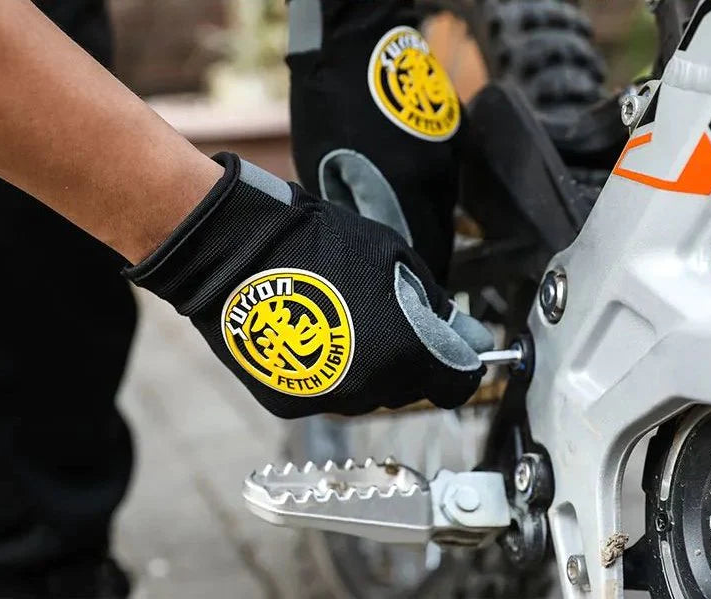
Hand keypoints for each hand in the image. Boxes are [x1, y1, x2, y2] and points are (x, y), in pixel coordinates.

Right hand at [126, 153, 491, 417]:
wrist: (238, 254)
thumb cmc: (322, 245)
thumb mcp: (396, 261)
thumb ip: (438, 308)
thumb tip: (472, 338)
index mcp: (406, 354)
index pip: (456, 386)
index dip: (460, 365)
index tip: (453, 347)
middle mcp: (371, 389)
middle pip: (411, 389)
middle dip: (412, 360)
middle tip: (389, 317)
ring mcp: (329, 401)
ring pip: (370, 395)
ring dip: (372, 368)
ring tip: (346, 321)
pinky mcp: (292, 404)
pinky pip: (329, 395)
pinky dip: (330, 374)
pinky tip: (314, 336)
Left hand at [288, 0, 462, 279]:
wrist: (354, 37)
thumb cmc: (331, 101)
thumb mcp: (327, 166)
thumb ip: (354, 211)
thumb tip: (368, 245)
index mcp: (410, 186)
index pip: (427, 253)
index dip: (419, 283)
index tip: (408, 302)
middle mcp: (440, 173)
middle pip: (439, 235)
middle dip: (423, 260)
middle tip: (399, 280)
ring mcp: (450, 151)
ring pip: (442, 209)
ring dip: (423, 227)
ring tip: (397, 242)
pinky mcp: (449, 133)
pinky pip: (442, 181)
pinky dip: (425, 197)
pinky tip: (402, 195)